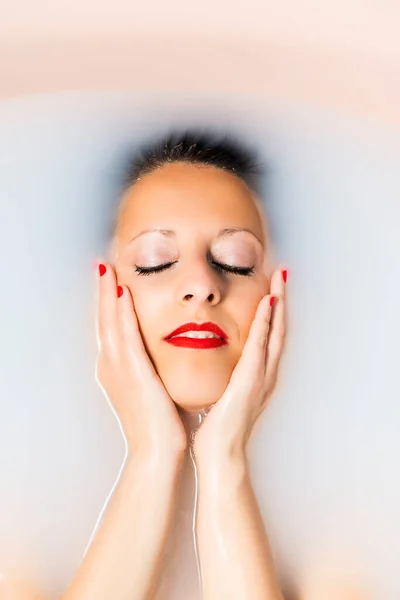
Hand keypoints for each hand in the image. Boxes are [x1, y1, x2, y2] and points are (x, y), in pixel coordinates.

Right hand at [94, 260, 186, 456]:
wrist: (157, 451)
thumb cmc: (158, 423)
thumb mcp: (149, 389)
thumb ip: (149, 369)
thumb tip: (159, 354)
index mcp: (116, 370)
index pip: (110, 329)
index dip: (108, 304)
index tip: (111, 281)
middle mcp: (112, 366)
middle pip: (104, 321)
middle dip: (103, 292)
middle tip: (102, 266)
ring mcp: (118, 369)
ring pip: (110, 323)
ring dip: (109, 295)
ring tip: (108, 270)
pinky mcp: (132, 372)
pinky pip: (126, 336)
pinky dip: (122, 314)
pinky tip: (123, 295)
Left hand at [194, 267, 286, 460]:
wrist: (220, 455)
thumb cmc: (217, 428)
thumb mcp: (222, 394)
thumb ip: (225, 376)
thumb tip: (215, 362)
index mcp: (256, 375)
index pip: (267, 336)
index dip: (272, 311)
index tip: (270, 287)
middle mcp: (264, 373)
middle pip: (278, 329)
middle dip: (281, 300)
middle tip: (282, 273)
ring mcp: (261, 377)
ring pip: (274, 332)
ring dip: (278, 304)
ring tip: (280, 279)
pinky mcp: (251, 381)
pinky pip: (259, 346)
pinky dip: (265, 324)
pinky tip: (267, 304)